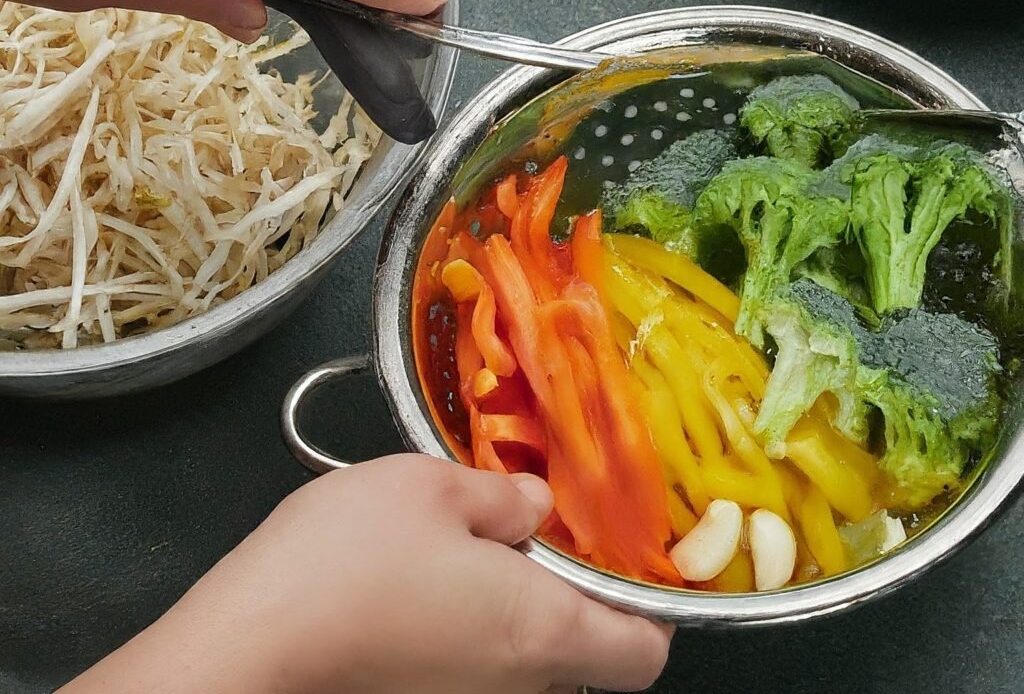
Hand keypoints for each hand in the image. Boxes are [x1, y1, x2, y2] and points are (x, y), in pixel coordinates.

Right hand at [59, 455, 670, 693]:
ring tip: (498, 522)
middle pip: (591, 649)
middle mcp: (517, 683)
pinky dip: (485, 611)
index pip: (646, 649)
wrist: (247, 647)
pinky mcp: (421, 692)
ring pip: (533, 650)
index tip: (633, 545)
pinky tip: (446, 558)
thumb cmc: (350, 559)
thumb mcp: (432, 487)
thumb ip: (501, 495)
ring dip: (530, 592)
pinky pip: (483, 654)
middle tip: (560, 515)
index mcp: (542, 630)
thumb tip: (537, 505)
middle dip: (585, 584)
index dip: (656, 602)